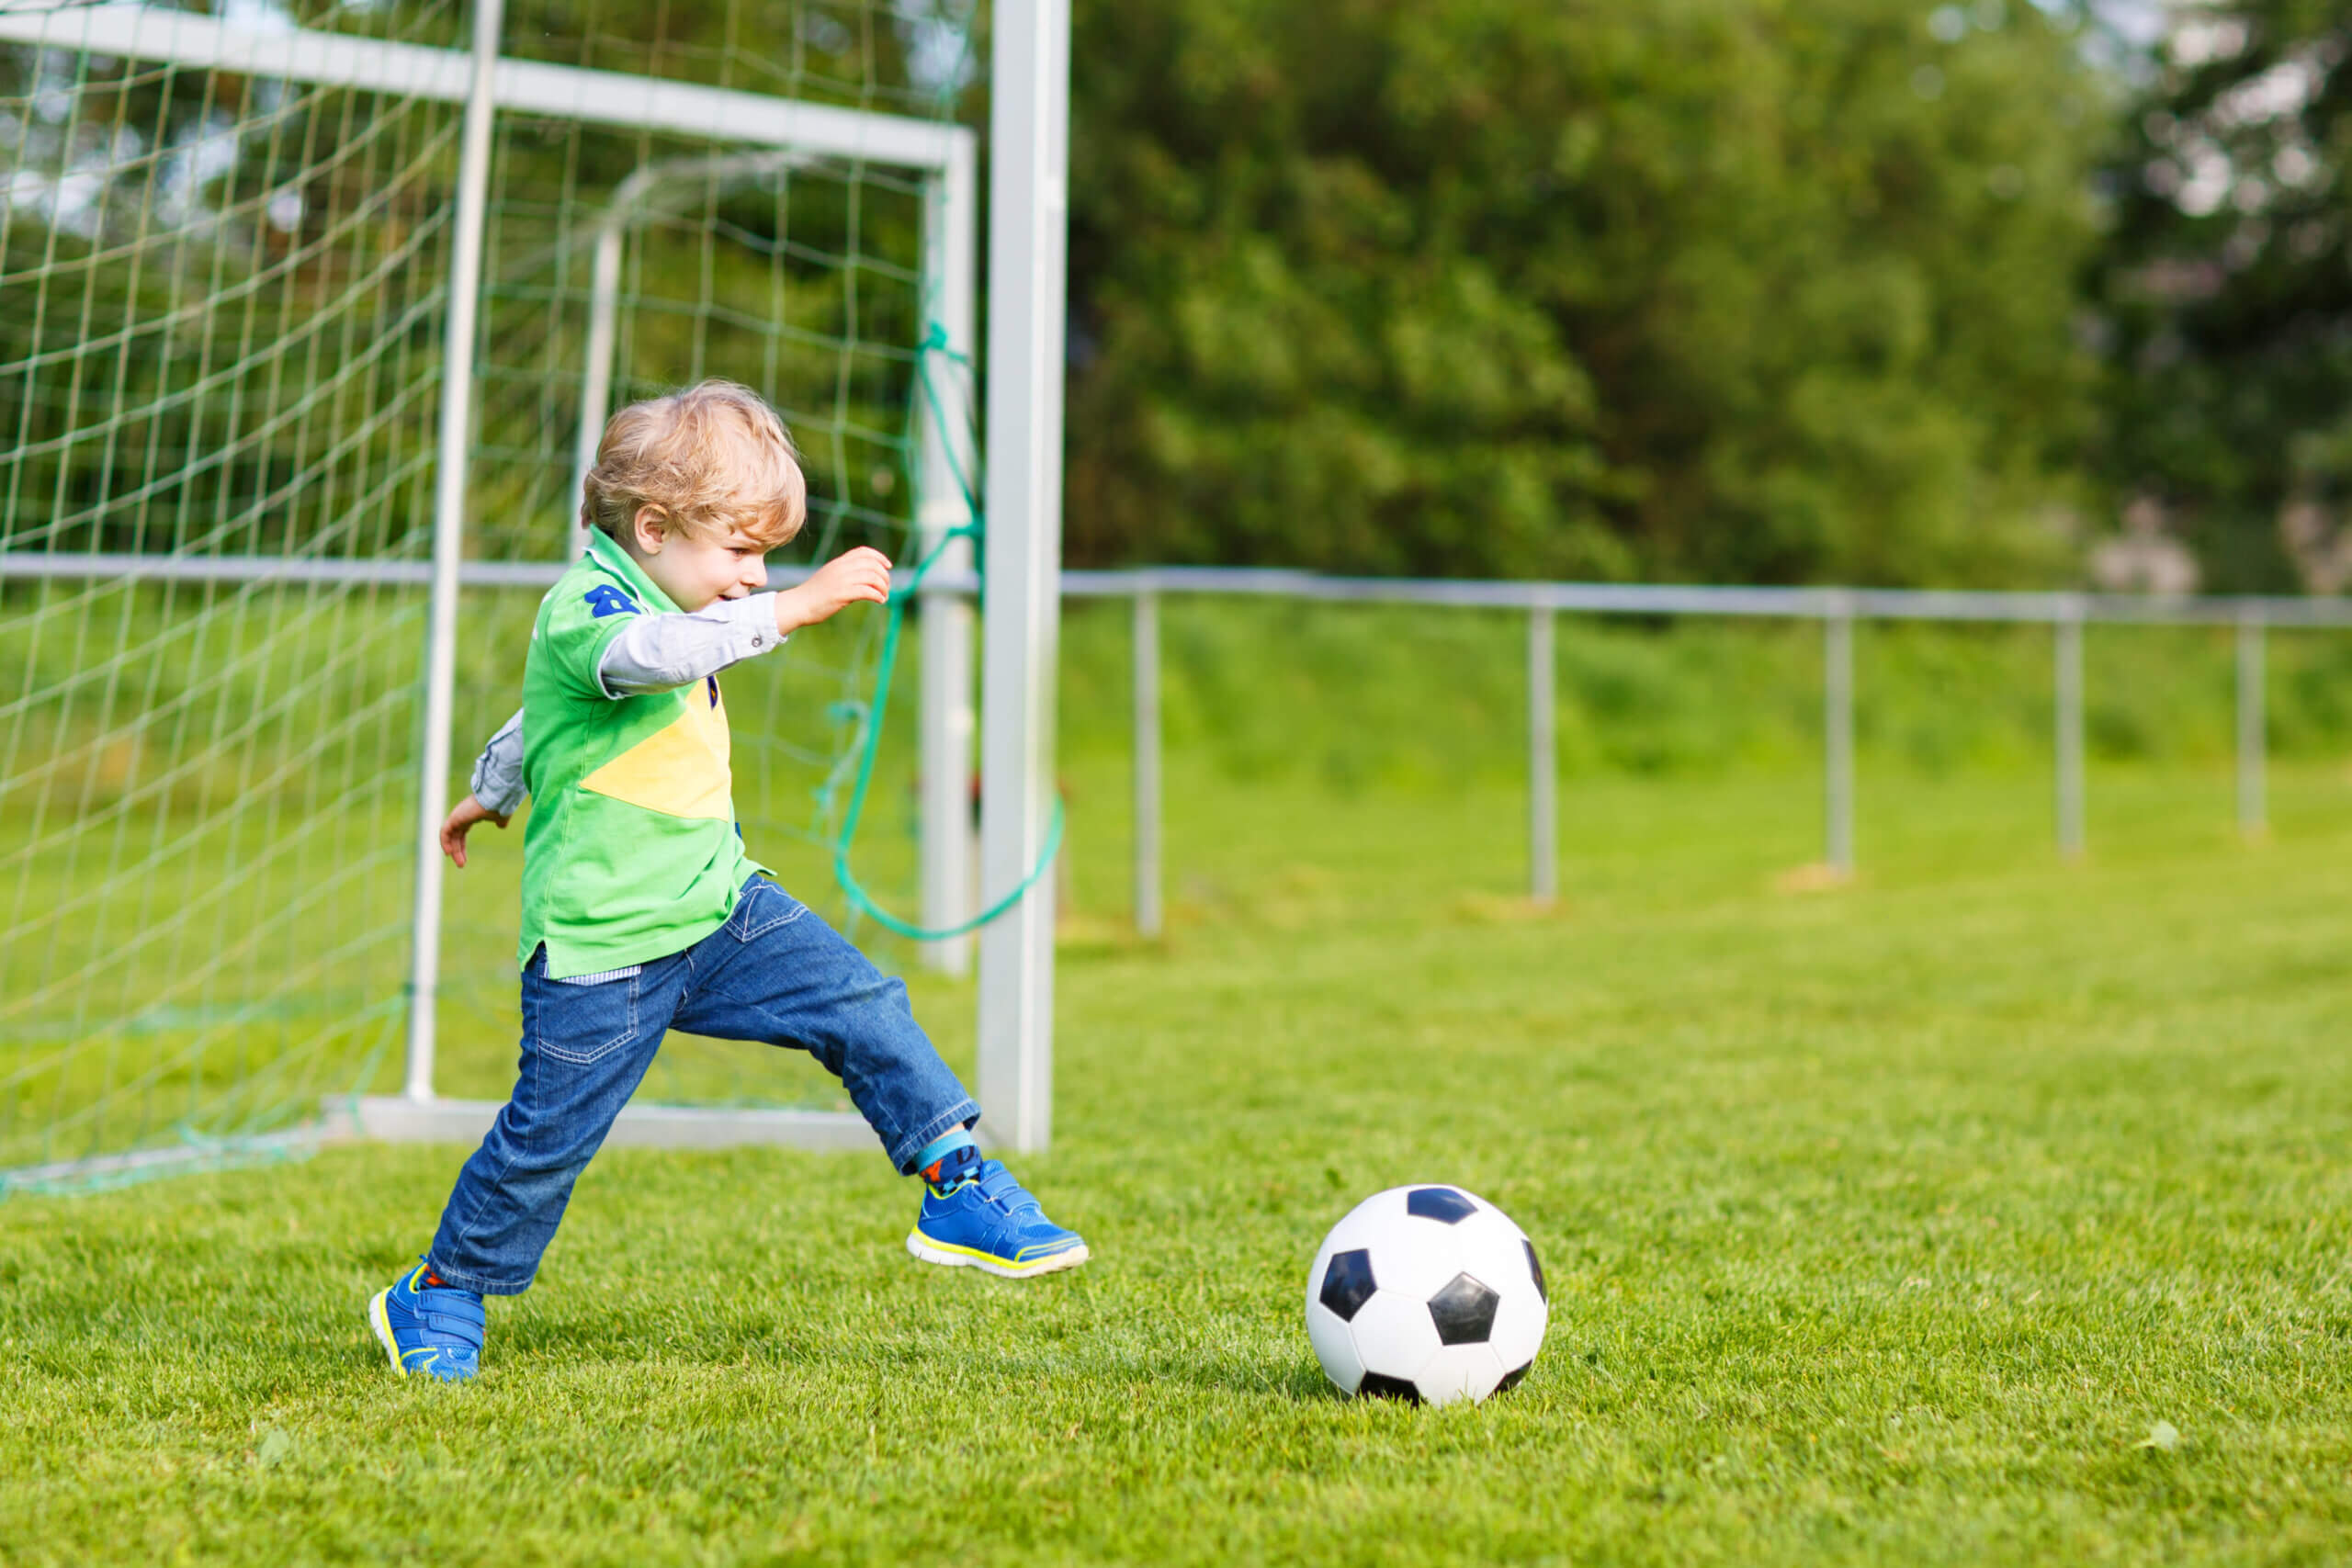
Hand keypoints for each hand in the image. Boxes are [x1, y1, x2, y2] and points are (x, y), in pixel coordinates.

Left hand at [440, 793, 510, 867]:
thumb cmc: (501, 806)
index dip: (461, 845)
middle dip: (457, 851)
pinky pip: (445, 832)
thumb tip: (501, 826)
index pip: (461, 832)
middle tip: (461, 865)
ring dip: (453, 850)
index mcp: (471, 815)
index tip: (463, 858)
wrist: (498, 799)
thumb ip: (500, 821)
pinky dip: (445, 842)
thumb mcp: (501, 817)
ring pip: (450, 836)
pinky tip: (449, 853)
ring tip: (460, 864)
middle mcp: (462, 815)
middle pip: (455, 836)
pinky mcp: (455, 817)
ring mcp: (457, 816)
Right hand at [775, 546, 890, 634]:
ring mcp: (841, 580)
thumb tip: (863, 578)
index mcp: (838, 563)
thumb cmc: (814, 595)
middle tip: (886, 588)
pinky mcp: (841, 594)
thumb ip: (844, 573)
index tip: (888, 566)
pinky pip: (867, 591)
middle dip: (884, 576)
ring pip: (872, 577)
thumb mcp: (830, 577)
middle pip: (872, 565)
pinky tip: (880, 601)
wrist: (798, 605)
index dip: (879, 557)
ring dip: (883, 588)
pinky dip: (877, 595)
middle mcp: (841, 568)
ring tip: (884, 597)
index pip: (863, 552)